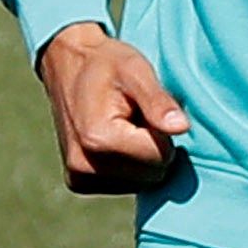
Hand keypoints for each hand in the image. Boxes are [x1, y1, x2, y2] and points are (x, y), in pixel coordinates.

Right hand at [36, 23, 189, 194]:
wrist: (66, 64)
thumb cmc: (106, 63)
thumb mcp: (136, 71)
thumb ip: (158, 101)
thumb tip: (181, 128)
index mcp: (99, 140)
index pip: (162, 157)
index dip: (163, 133)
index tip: (144, 110)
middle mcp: (84, 166)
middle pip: (153, 173)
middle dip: (154, 146)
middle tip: (135, 117)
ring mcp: (79, 178)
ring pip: (143, 181)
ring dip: (142, 155)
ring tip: (124, 126)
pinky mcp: (79, 182)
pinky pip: (126, 184)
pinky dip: (129, 165)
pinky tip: (115, 140)